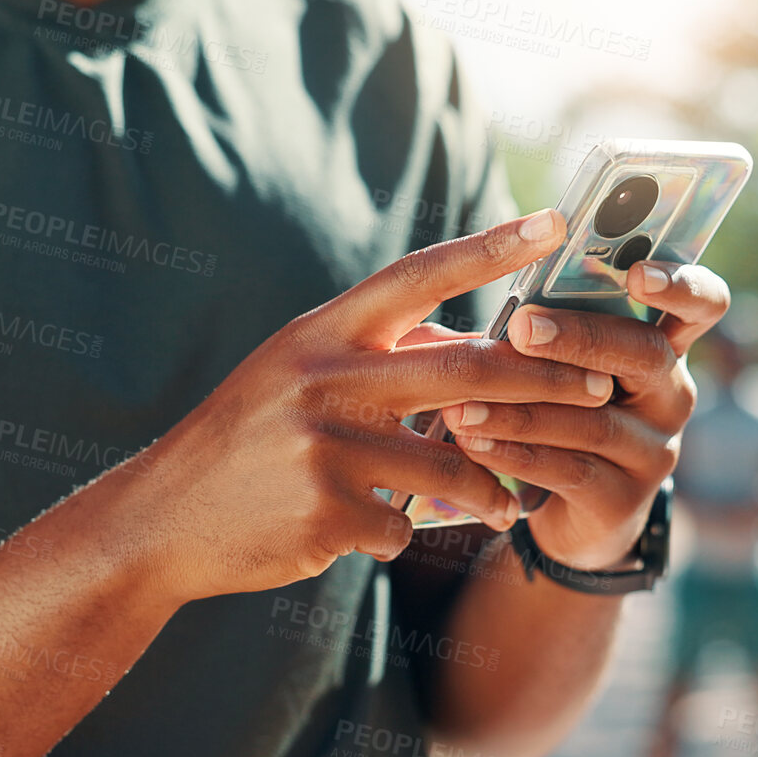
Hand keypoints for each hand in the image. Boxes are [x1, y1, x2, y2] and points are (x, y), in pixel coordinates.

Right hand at [95, 208, 615, 606]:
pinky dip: (400, 534)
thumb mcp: (299, 376)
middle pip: (464, 369)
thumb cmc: (247, 440)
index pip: (418, 276)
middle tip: (596, 386)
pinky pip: (404, 526)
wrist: (161, 522)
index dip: (489, 247)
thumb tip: (470, 340)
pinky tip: (368, 535)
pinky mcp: (327, 514)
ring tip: (504, 505)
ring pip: (450, 465)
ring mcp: (324, 448)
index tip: (555, 221)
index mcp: (321, 334)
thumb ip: (379, 355)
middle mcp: (323, 379)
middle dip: (543, 381)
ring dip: (489, 489)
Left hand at [438, 262, 729, 569]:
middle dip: (580, 338)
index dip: (681, 285)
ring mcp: (656, 452)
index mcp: (664, 346)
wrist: (577, 517)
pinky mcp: (625, 501)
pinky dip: (516, 454)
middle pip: (645, 356)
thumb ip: (551, 325)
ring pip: (595, 422)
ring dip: (523, 409)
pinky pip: (571, 471)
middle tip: (522, 327)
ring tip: (462, 402)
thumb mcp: (566, 366)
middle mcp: (672, 396)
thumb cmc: (563, 413)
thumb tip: (492, 277)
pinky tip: (472, 442)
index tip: (637, 273)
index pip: (704, 305)